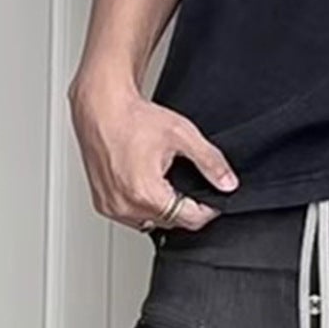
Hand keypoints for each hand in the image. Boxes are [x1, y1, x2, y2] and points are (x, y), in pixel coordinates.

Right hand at [68, 79, 237, 232]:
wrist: (100, 106)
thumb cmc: (133, 117)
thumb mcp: (181, 135)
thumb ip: (210, 161)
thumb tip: (228, 183)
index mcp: (146, 193)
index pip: (191, 219)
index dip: (208, 209)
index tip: (213, 199)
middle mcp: (126, 205)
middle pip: (172, 221)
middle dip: (184, 206)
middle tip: (185, 182)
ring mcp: (113, 207)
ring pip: (153, 222)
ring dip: (164, 208)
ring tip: (163, 181)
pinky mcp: (103, 205)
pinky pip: (133, 217)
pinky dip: (143, 206)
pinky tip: (144, 185)